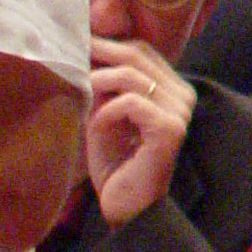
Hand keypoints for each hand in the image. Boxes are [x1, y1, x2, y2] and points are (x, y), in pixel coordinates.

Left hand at [85, 34, 193, 225]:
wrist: (125, 206)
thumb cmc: (114, 162)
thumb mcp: (103, 113)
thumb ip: (101, 84)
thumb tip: (80, 47)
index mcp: (171, 88)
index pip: (139, 49)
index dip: (105, 45)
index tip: (75, 45)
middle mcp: (182, 96)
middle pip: (136, 55)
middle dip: (97, 54)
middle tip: (69, 58)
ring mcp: (180, 113)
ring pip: (132, 75)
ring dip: (97, 84)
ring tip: (81, 97)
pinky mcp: (170, 130)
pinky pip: (131, 102)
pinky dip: (106, 112)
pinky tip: (96, 128)